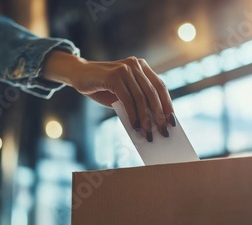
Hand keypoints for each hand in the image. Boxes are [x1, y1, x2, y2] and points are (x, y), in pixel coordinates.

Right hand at [43, 51, 175, 141]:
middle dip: (160, 114)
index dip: (167, 104)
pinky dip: (132, 114)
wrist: (78, 75)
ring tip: (147, 133)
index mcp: (141, 67)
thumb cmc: (102, 87)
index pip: (160, 86)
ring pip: (141, 97)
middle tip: (163, 131)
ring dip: (145, 118)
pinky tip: (134, 126)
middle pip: (153, 92)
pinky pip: (128, 99)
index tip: (172, 121)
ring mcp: (125, 69)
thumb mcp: (122, 95)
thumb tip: (152, 123)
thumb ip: (136, 103)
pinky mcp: (114, 75)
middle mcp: (136, 65)